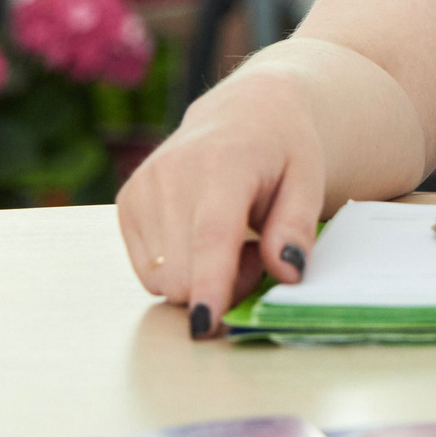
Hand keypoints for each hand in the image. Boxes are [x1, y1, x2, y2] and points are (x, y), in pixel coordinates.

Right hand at [114, 66, 323, 335]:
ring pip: (163, 280)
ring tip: (230, 241)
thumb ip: (296, 227)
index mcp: (222, 164)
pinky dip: (178, 268)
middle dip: (222, 285)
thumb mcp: (308, 181)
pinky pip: (149, 271)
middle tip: (255, 254)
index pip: (211, 238)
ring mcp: (141, 188)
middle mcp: (171, 174)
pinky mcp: (126, 203)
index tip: (206, 324)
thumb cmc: (282, 150)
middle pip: (184, 274)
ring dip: (199, 278)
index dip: (210, 286)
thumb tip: (286, 271)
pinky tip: (200, 238)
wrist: (245, 112)